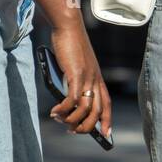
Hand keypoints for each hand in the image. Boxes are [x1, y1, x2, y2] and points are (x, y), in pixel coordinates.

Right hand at [48, 21, 112, 137]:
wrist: (69, 27)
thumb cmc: (70, 45)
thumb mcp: (76, 66)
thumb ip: (75, 81)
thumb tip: (67, 100)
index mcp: (98, 78)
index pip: (107, 104)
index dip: (108, 120)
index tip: (106, 134)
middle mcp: (95, 79)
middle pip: (97, 111)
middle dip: (86, 126)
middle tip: (72, 130)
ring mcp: (87, 77)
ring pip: (85, 109)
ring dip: (71, 119)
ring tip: (60, 120)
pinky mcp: (76, 74)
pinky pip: (72, 99)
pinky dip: (63, 109)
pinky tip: (54, 111)